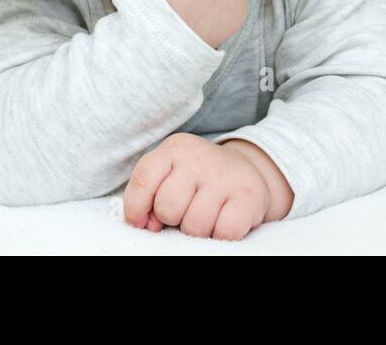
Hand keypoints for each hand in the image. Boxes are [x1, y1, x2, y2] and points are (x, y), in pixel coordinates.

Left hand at [123, 133, 269, 239]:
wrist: (245, 172)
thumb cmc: (198, 179)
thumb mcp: (171, 174)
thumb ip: (151, 194)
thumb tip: (148, 224)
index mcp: (174, 149)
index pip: (144, 179)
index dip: (137, 208)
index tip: (145, 221)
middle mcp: (199, 157)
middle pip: (168, 207)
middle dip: (173, 218)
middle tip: (186, 211)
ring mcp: (225, 176)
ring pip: (194, 225)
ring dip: (198, 230)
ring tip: (206, 215)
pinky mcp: (248, 196)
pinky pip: (224, 232)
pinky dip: (221, 235)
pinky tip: (223, 220)